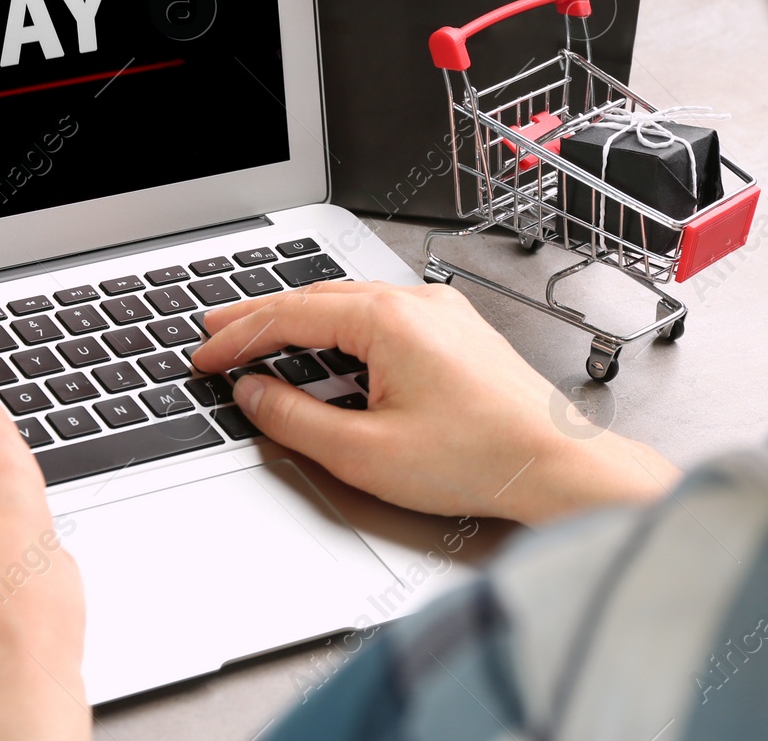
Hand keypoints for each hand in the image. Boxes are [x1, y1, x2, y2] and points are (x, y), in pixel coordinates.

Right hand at [191, 281, 679, 524]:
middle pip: (314, 298)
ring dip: (297, 317)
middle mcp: (415, 302)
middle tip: (215, 330)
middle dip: (258, 315)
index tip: (205, 356)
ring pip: (347, 302)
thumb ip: (295, 419)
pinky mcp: (456, 330)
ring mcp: (440, 312)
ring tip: (258, 333)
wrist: (561, 469)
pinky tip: (324, 344)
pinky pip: (380, 313)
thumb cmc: (480, 461)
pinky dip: (336, 325)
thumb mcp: (364, 453)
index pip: (288, 316)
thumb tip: (254, 394)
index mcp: (388, 320)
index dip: (237, 337)